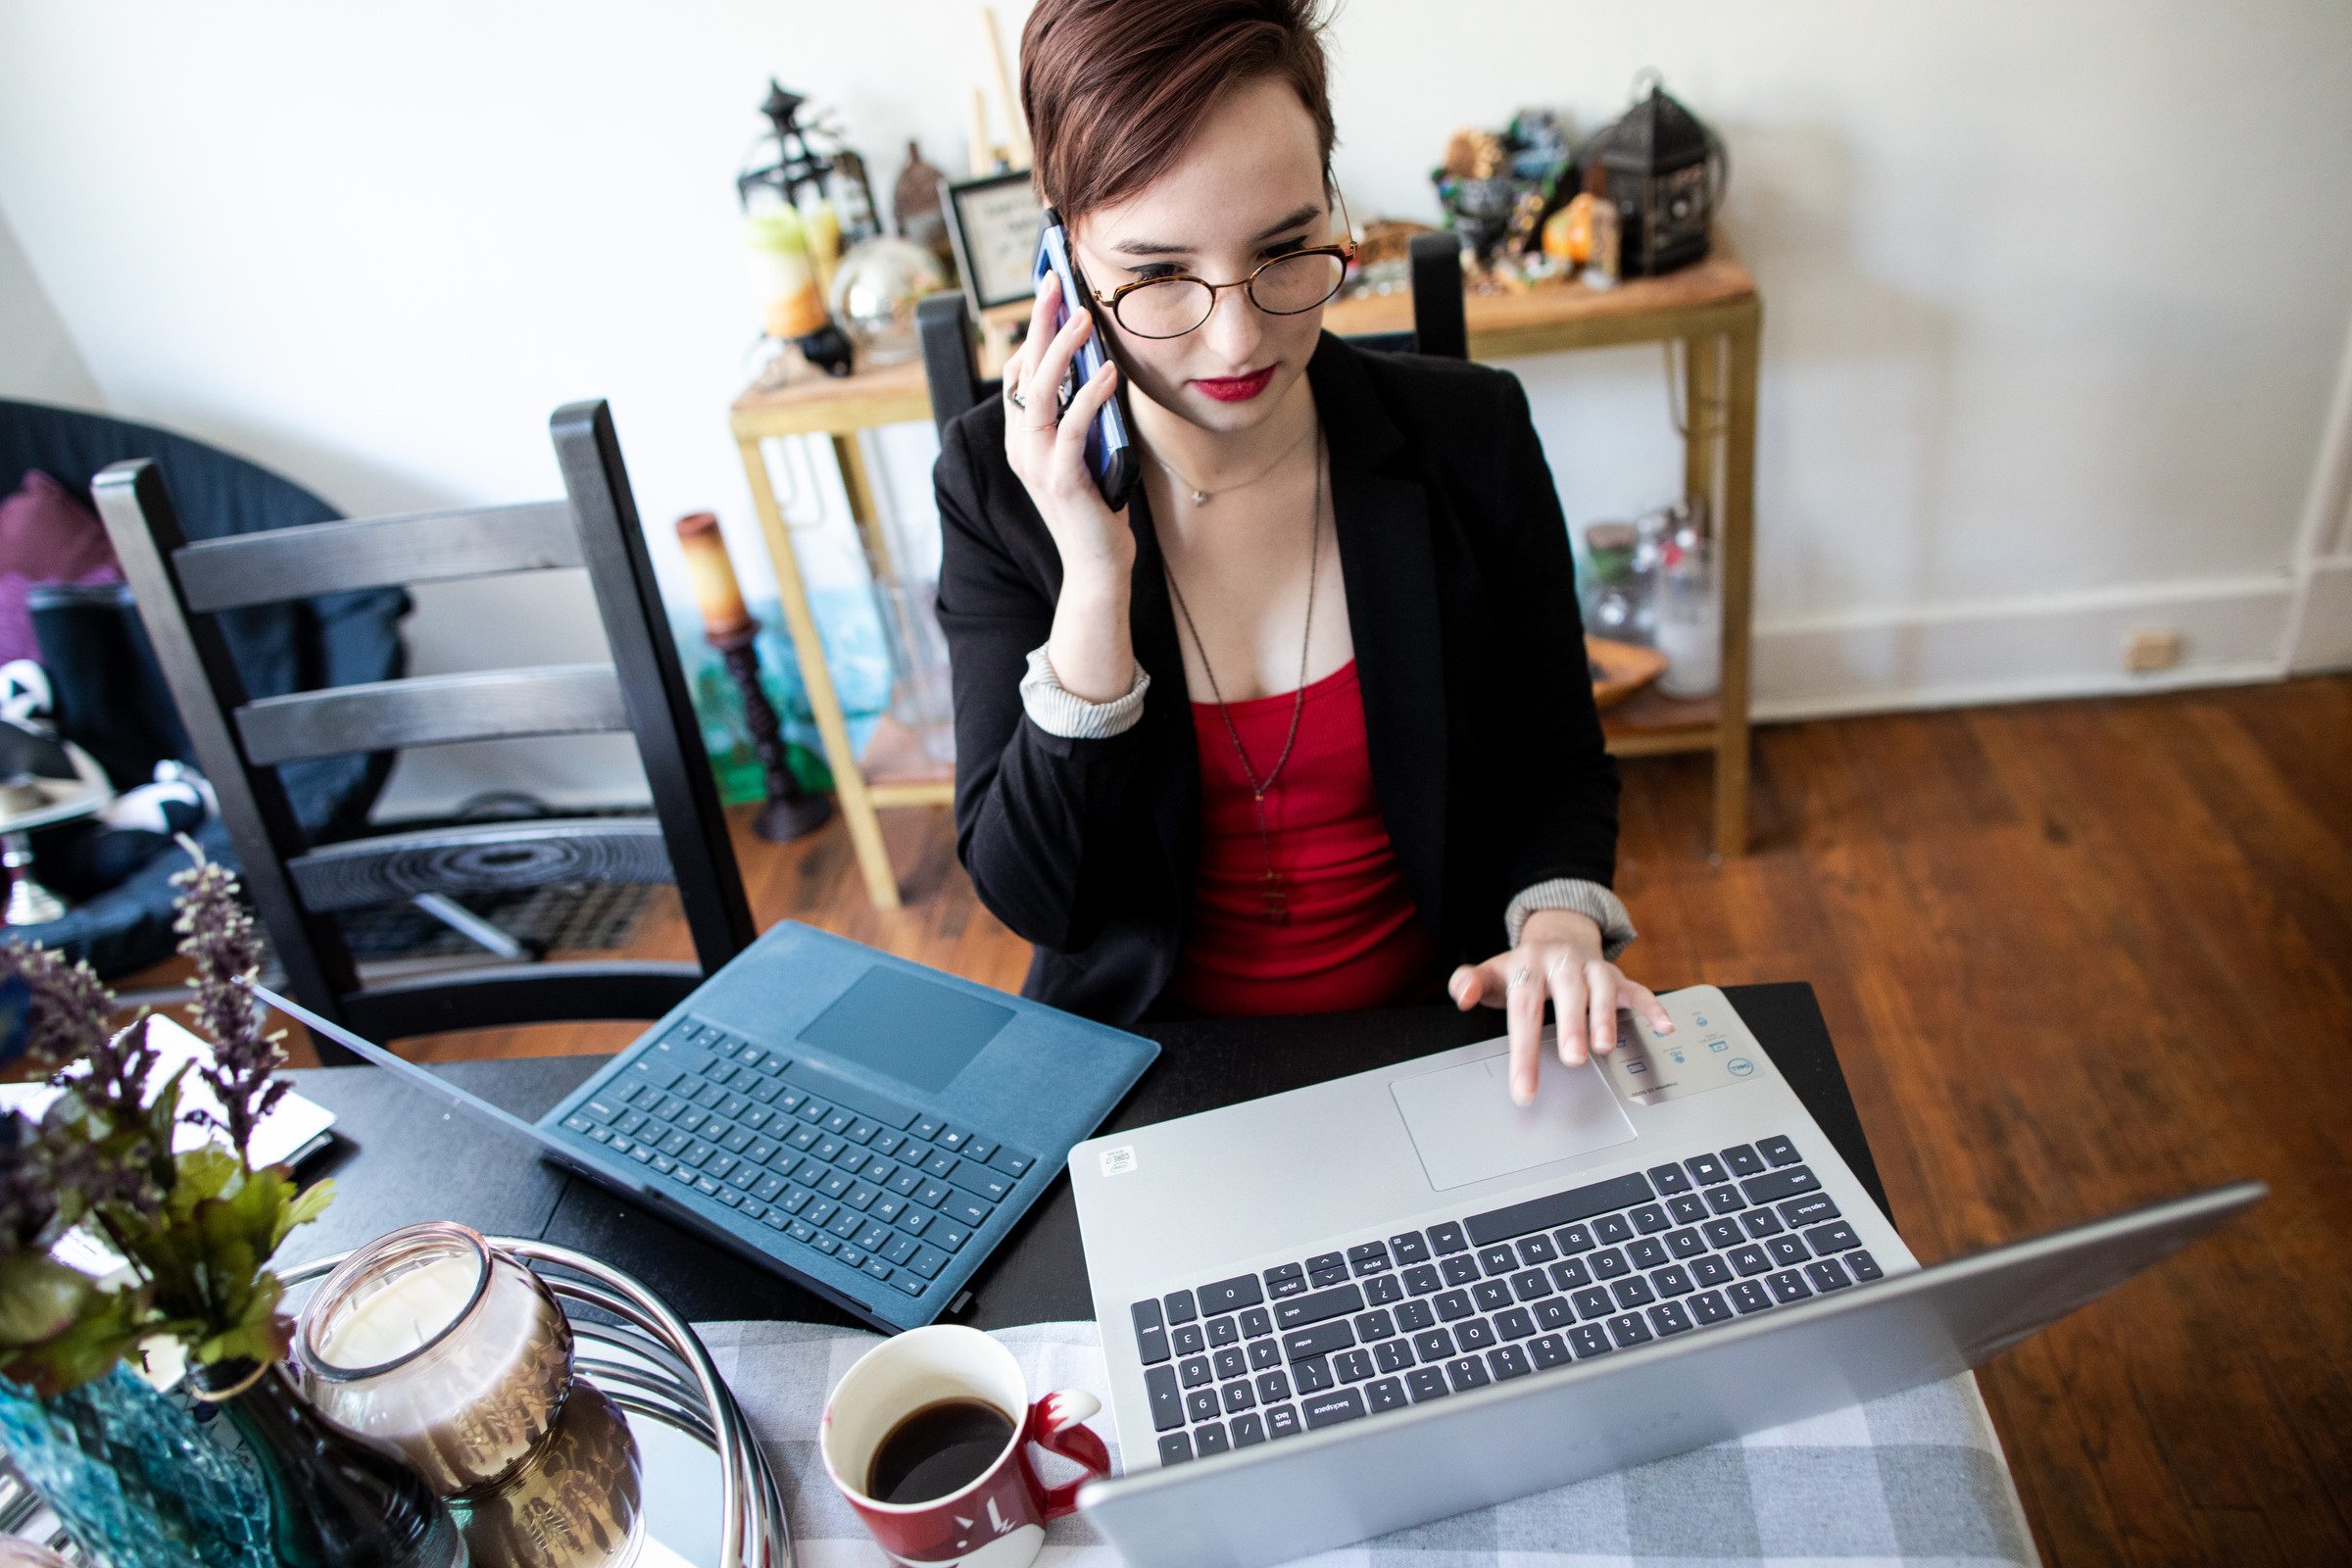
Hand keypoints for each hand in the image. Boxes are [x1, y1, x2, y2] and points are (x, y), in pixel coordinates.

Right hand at [1001, 271, 1131, 583]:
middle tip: (1056, 283)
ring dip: (1061, 352)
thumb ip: (1082, 415)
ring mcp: (1036, 465)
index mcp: (1021, 438)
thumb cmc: (1096, 508)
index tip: (1052, 293)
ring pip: (1040, 395)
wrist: (1098, 567)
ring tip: (1085, 319)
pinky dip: (1090, 397)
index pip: (1017, 373)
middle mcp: (1020, 447)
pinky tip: (1108, 373)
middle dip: (1039, 323)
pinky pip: (1071, 428)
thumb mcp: (1086, 451)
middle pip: (1022, 372)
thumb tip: (1098, 365)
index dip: (1032, 331)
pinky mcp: (1061, 481)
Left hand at [1447, 909, 1673, 1106]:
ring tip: (1605, 1047)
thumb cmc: (1523, 969)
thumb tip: (1460, 995)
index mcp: (1528, 965)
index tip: (1524, 1088)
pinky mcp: (1619, 977)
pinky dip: (1653, 1007)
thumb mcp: (1493, 973)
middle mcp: (1563, 964)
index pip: (1524, 1008)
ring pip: (1603, 988)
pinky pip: (1639, 990)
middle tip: (1572, 1059)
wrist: (1558, 936)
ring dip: (1606, 1016)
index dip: (1523, 1049)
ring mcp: (1593, 969)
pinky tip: (1664, 1027)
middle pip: (1568, 993)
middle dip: (1572, 1026)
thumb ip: (1469, 983)